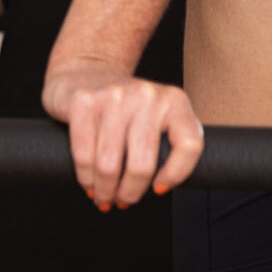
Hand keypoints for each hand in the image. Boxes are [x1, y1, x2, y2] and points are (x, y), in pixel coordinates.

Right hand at [41, 61, 204, 208]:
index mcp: (174, 100)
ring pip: (109, 163)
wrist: (83, 71)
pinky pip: (84, 153)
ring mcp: (113, 97)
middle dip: (130, 191)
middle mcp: (146, 95)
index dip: (177, 174)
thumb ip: (167, 141)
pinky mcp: (83, 102)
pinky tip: (88, 184)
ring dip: (105, 189)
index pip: (189, 145)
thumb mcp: (156, 115)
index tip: (159, 189)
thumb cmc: (123, 106)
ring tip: (103, 197)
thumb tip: (160, 187)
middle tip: (124, 201)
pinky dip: (85, 177)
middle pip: (143, 163)